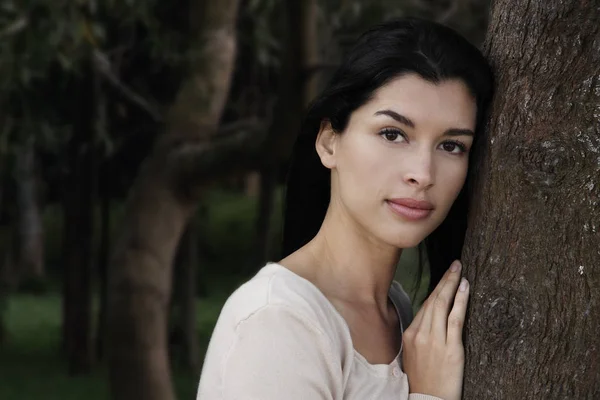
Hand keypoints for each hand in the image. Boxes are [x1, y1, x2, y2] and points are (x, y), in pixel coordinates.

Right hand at [402, 260, 469, 399]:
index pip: (424, 305)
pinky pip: (455, 319)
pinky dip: (460, 301)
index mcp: (410, 334)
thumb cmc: (423, 379)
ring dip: (452, 285)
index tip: (445, 277)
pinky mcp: (450, 348)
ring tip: (460, 271)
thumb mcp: (413, 354)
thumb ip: (419, 335)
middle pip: (433, 300)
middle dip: (445, 280)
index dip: (436, 289)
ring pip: (443, 305)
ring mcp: (434, 340)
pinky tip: (465, 288)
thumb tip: (429, 319)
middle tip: (455, 264)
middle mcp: (420, 334)